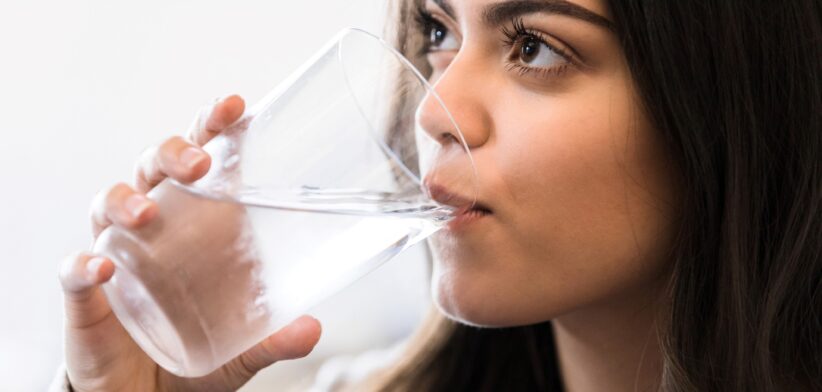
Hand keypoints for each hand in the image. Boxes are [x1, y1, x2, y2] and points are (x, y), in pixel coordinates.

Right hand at [59, 95, 321, 391]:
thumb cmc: (194, 349)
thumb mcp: (242, 345)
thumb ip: (275, 337)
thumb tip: (313, 327)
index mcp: (193, 224)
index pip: (199, 162)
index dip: (211, 129)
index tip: (235, 106)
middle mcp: (151, 228)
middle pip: (152, 169)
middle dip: (171, 153)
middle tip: (197, 165)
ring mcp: (116, 256)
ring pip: (108, 204)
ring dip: (125, 201)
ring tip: (146, 214)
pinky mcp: (86, 297)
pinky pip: (75, 271)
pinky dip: (85, 266)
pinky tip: (103, 267)